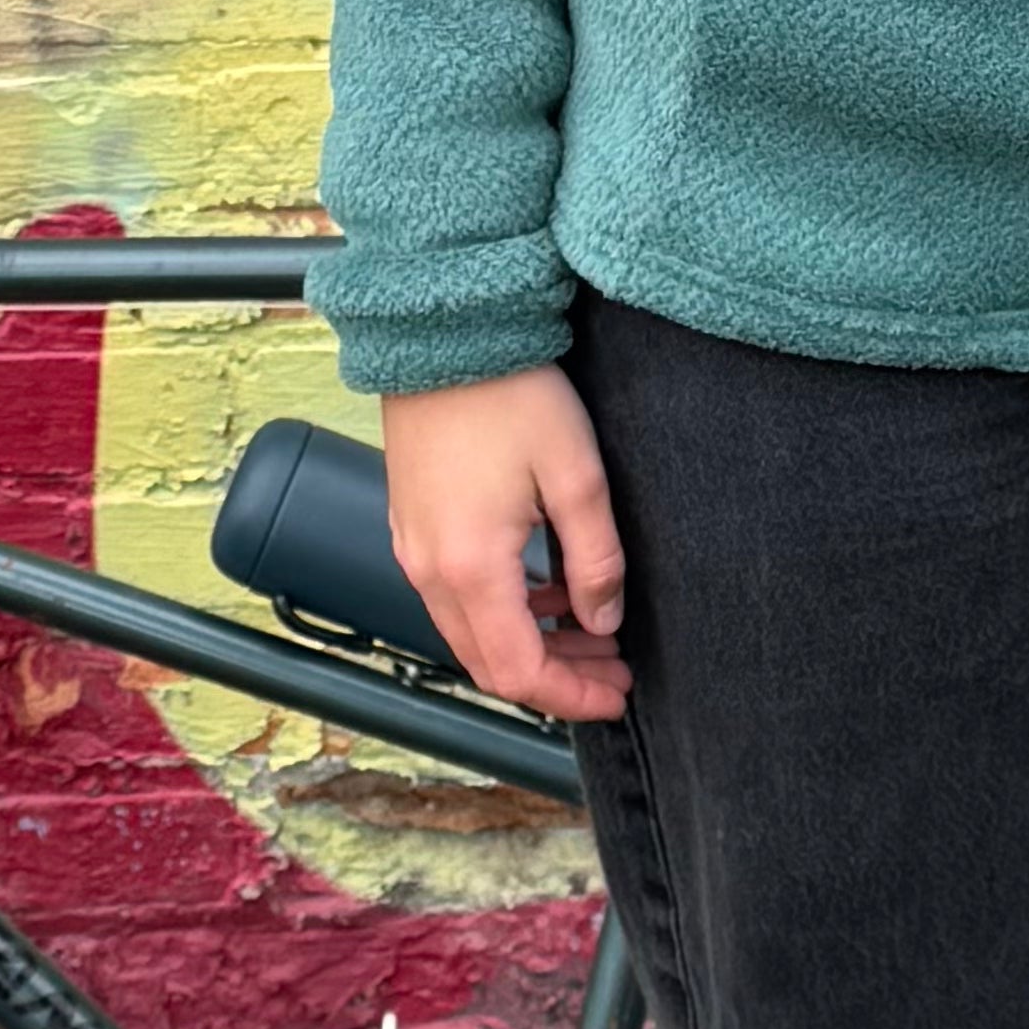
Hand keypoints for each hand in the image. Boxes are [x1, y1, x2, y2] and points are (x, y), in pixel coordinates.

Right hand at [378, 366, 630, 721]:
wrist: (443, 331)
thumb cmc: (510, 391)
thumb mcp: (575, 473)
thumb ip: (595, 558)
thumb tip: (603, 621)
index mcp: (472, 568)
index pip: (519, 672)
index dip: (572, 696)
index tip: (617, 695)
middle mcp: (430, 571)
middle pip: (490, 663)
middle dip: (556, 676)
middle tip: (612, 669)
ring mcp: (414, 548)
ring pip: (471, 632)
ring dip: (530, 643)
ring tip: (590, 629)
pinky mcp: (411, 524)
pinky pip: (454, 595)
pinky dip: (502, 610)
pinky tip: (545, 588)